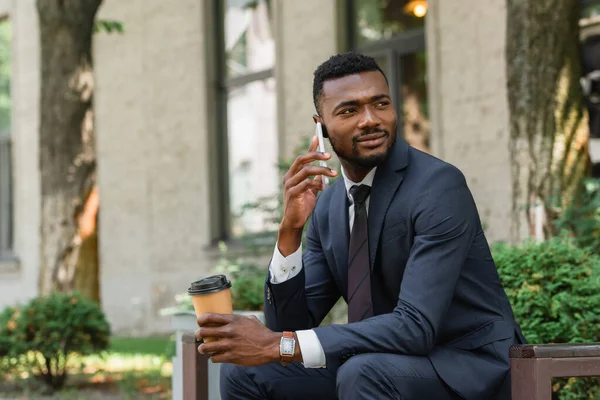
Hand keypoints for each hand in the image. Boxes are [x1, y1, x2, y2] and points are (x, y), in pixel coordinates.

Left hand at [195, 313, 280, 366]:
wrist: (270, 346)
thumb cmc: (261, 332)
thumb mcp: (250, 319)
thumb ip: (237, 319)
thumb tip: (230, 318)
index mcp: (232, 320)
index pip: (209, 317)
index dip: (201, 320)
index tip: (199, 322)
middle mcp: (229, 331)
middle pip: (203, 332)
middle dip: (199, 334)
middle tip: (199, 336)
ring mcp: (229, 345)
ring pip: (205, 347)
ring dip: (203, 348)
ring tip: (203, 348)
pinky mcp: (231, 357)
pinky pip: (214, 358)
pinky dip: (214, 357)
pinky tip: (216, 356)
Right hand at [278, 136, 336, 254]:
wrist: (294, 222)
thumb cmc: (302, 205)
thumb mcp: (310, 189)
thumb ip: (315, 179)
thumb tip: (324, 169)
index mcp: (292, 174)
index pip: (302, 157)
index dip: (310, 147)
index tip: (318, 136)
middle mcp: (289, 177)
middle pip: (302, 160)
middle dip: (316, 155)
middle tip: (329, 155)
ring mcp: (289, 185)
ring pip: (306, 170)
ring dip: (321, 170)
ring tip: (333, 173)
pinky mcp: (292, 193)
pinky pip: (306, 183)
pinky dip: (316, 183)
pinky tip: (323, 187)